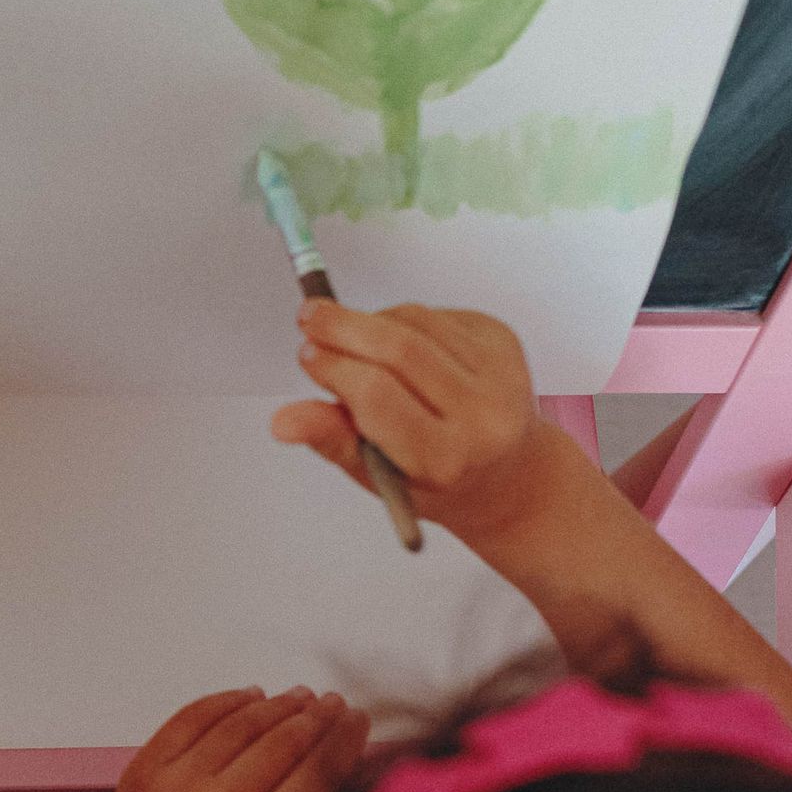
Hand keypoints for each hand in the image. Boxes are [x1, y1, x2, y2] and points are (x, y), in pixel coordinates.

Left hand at [56, 686, 368, 791]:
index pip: (320, 770)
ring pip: (241, 723)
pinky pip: (190, 719)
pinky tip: (248, 698)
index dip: (344, 739)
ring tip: (298, 697)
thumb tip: (340, 771)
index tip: (357, 721)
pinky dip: (224, 702)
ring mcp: (176, 784)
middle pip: (285, 740)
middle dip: (316, 716)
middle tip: (332, 704)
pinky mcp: (142, 772)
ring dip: (277, 705)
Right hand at [272, 300, 554, 548]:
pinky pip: (437, 313)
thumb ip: (332, 440)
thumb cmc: (437, 478)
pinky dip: (402, 319)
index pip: (378, 396)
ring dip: (371, 320)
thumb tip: (283, 421)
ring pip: (415, 321)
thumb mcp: (379, 475)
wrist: (507, 471)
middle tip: (309, 318)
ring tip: (349, 335)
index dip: (334, 367)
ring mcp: (500, 373)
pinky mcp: (504, 341)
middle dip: (343, 326)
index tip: (307, 355)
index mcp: (445, 458)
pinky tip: (394, 342)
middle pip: (398, 349)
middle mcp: (483, 415)